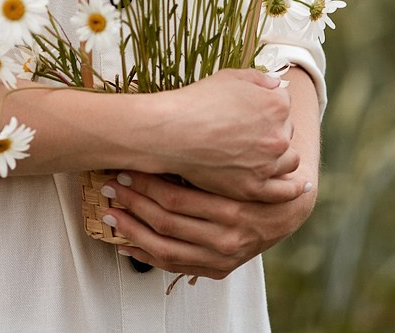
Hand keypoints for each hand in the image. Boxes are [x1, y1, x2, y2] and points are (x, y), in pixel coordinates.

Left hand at [98, 169, 317, 279]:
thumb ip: (210, 153)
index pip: (178, 198)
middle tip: (109, 186)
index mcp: (233, 208)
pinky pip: (174, 266)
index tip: (123, 169)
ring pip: (165, 248)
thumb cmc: (255, 178)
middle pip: (167, 222)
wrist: (285, 210)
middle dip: (133, 203)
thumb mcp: (240, 162)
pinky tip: (125, 245)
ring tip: (110, 213)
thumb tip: (164, 125)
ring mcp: (221, 257)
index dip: (145, 184)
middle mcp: (227, 237)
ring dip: (132, 231)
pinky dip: (146, 256)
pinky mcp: (217, 269)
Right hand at [146, 69, 300, 201]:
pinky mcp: (254, 188)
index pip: (283, 103)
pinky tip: (302, 186)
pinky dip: (295, 189)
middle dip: (272, 130)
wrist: (172, 132)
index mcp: (277, 104)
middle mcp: (279, 135)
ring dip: (281, 156)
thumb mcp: (230, 77)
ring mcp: (268, 164)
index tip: (250, 110)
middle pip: (287, 132)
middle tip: (248, 131)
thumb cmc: (197, 101)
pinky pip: (284, 192)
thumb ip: (260, 79)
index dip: (265, 105)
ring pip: (289, 160)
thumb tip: (278, 85)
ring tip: (266, 155)